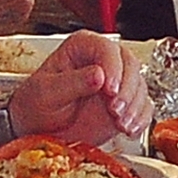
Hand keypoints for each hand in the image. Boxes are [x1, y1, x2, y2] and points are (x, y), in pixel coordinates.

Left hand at [9, 30, 148, 144]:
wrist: (37, 130)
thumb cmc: (35, 106)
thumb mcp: (46, 93)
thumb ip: (71, 83)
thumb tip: (98, 74)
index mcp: (82, 47)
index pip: (107, 49)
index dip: (113, 68)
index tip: (109, 90)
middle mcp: (103, 60)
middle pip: (130, 65)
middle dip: (127, 90)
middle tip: (116, 111)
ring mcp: (116, 82)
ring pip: (139, 86)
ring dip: (134, 107)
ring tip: (121, 124)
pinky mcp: (123, 103)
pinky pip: (143, 107)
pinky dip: (140, 119)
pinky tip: (129, 129)